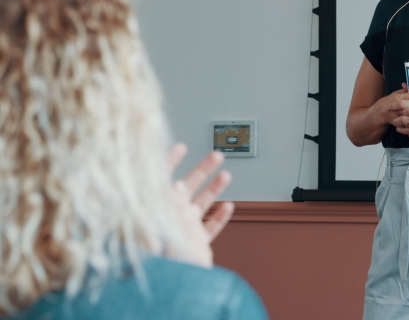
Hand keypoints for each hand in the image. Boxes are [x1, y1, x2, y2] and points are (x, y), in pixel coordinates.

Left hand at [167, 143, 234, 266]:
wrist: (176, 284)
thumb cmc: (160, 261)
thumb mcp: (163, 227)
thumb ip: (170, 205)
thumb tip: (176, 183)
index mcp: (157, 210)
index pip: (161, 179)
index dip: (170, 161)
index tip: (181, 146)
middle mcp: (170, 218)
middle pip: (188, 187)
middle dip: (202, 169)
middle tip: (215, 155)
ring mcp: (184, 231)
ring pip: (201, 205)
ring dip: (214, 189)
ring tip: (225, 175)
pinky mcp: (196, 245)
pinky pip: (209, 228)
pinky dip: (219, 217)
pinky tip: (228, 206)